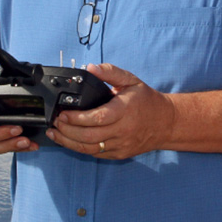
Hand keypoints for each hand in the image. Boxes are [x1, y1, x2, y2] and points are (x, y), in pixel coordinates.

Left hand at [47, 63, 176, 158]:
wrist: (166, 123)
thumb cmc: (146, 101)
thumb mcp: (131, 80)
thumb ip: (110, 72)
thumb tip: (90, 68)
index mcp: (124, 110)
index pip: (97, 118)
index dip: (77, 118)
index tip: (63, 114)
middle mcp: (123, 130)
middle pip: (89, 136)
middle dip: (67, 131)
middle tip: (55, 122)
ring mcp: (121, 144)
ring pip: (90, 148)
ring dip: (69, 142)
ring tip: (55, 133)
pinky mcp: (119, 154)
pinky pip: (96, 154)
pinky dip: (80, 148)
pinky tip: (69, 141)